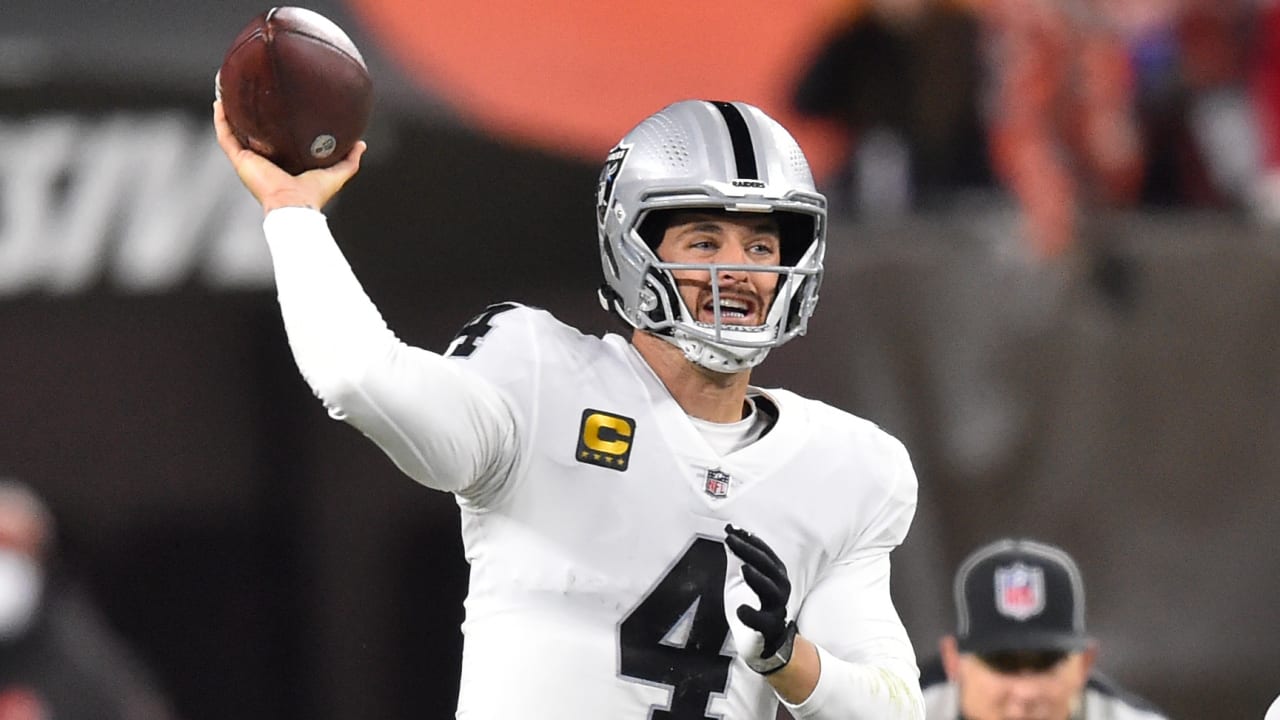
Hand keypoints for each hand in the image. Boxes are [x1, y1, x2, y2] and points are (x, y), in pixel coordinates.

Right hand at [213, 99, 365, 213]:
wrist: (295, 205)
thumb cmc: (314, 194)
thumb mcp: (337, 173)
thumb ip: (349, 160)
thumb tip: (361, 143)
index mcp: (281, 165)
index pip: (274, 142)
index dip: (272, 126)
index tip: (276, 107)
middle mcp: (262, 162)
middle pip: (251, 135)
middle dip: (248, 116)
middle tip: (249, 94)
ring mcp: (249, 161)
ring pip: (233, 132)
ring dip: (228, 113)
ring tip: (227, 92)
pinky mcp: (240, 160)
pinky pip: (225, 136)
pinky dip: (221, 120)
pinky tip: (219, 102)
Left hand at [724, 524, 797, 674]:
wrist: (764, 644)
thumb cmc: (755, 607)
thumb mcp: (744, 579)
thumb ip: (739, 557)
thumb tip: (730, 530)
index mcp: (775, 576)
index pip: (765, 554)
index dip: (751, 541)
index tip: (732, 530)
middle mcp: (780, 590)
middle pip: (770, 568)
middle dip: (751, 552)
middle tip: (731, 540)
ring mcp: (776, 610)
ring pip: (772, 592)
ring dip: (758, 579)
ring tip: (743, 568)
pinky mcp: (769, 630)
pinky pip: (764, 622)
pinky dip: (753, 616)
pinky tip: (740, 610)